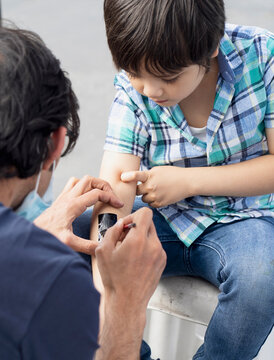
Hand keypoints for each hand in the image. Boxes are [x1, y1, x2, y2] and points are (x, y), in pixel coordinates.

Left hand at [34, 175, 122, 254]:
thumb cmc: (47, 236)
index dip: (111, 197)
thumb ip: (86, 245)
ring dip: (93, 184)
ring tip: (101, 194)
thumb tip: (102, 247)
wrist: (31, 235)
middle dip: (104, 185)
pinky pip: (72, 185)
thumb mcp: (68, 243)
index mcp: (73, 205)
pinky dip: (83, 186)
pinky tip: (86, 197)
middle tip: (111, 196)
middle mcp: (68, 198)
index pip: (97, 193)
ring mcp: (63, 197)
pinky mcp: (60, 200)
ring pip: (81, 180)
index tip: (119, 205)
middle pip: (90, 180)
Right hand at [94, 208, 165, 359]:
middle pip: (149, 223)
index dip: (134, 216)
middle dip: (136, 227)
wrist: (127, 301)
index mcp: (138, 240)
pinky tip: (136, 261)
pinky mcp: (162, 262)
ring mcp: (160, 254)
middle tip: (124, 239)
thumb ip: (113, 230)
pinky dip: (146, 249)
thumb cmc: (114, 278)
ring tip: (129, 253)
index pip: (145, 213)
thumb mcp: (103, 250)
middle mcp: (153, 245)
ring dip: (141, 238)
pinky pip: (155, 247)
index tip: (126, 227)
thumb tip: (122, 223)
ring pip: (152, 235)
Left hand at [121, 166, 192, 206]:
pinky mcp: (159, 204)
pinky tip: (161, 195)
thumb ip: (146, 175)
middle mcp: (151, 187)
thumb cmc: (172, 174)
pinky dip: (154, 200)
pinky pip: (151, 204)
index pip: (137, 175)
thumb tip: (136, 181)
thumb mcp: (158, 170)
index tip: (122, 177)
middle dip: (139, 189)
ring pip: (144, 199)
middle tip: (145, 186)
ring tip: (157, 190)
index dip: (129, 176)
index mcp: (150, 176)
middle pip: (137, 191)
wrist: (187, 182)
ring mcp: (155, 197)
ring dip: (147, 195)